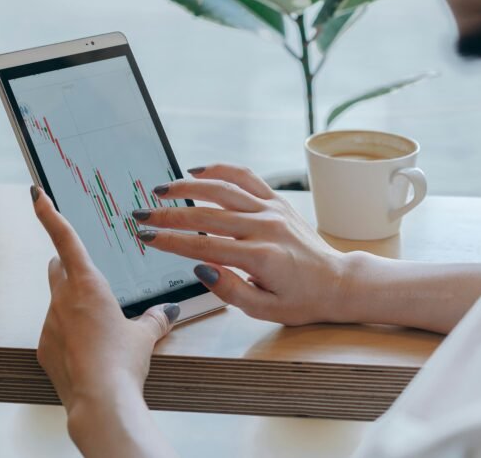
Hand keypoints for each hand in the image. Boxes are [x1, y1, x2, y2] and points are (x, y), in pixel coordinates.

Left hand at [32, 186, 178, 456]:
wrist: (101, 401)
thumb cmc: (123, 363)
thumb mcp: (145, 336)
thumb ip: (153, 319)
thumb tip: (166, 312)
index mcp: (87, 284)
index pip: (65, 239)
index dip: (49, 214)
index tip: (36, 195)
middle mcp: (62, 298)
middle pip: (58, 268)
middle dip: (68, 265)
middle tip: (84, 273)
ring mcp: (49, 322)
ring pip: (57, 302)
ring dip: (72, 306)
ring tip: (98, 329)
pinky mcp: (43, 347)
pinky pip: (54, 332)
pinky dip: (67, 335)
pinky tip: (86, 353)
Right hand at [137, 164, 348, 325]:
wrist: (339, 282)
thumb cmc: (302, 300)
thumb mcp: (265, 310)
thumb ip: (230, 291)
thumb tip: (200, 268)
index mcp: (260, 257)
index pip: (202, 245)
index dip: (170, 241)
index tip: (146, 237)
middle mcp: (265, 227)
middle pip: (205, 214)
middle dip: (168, 214)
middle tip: (142, 213)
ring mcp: (272, 209)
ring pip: (222, 189)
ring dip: (187, 186)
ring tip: (161, 189)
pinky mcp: (277, 201)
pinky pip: (245, 177)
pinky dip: (220, 170)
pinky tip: (197, 171)